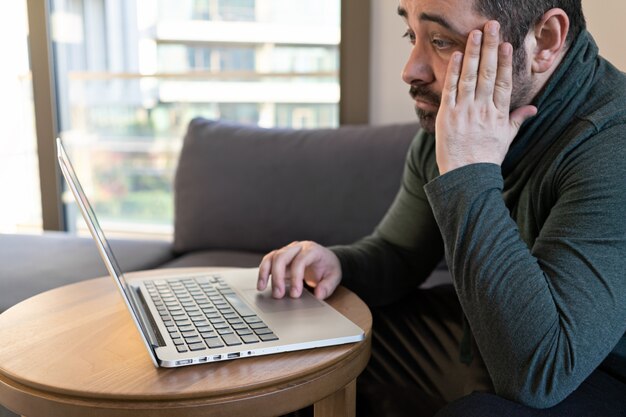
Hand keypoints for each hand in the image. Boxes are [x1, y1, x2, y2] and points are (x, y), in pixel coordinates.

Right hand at [257, 241, 341, 299]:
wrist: (325, 259)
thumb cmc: (328, 267)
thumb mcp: (334, 276)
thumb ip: (328, 286)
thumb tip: (318, 294)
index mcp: (312, 250)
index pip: (300, 260)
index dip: (296, 277)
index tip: (295, 294)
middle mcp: (298, 247)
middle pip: (282, 256)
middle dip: (278, 276)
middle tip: (278, 295)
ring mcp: (288, 250)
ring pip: (272, 257)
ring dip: (265, 273)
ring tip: (262, 288)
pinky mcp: (281, 257)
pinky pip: (268, 261)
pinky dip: (263, 272)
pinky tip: (261, 285)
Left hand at [435, 20, 537, 174]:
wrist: (465, 178)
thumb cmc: (486, 159)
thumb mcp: (506, 139)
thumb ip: (517, 120)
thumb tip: (533, 109)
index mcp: (498, 115)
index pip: (503, 83)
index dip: (505, 62)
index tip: (507, 44)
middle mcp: (482, 111)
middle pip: (487, 74)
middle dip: (490, 48)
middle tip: (491, 27)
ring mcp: (463, 112)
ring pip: (469, 77)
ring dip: (471, 53)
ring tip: (475, 34)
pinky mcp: (446, 117)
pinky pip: (450, 90)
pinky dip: (452, 72)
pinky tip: (455, 55)